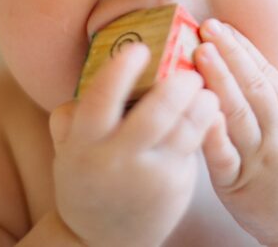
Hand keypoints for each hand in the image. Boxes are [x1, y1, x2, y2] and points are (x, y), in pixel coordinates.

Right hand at [49, 43, 219, 246]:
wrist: (102, 240)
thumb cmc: (87, 179)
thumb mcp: (68, 150)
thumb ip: (72, 115)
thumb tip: (89, 76)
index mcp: (84, 144)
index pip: (102, 99)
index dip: (121, 71)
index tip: (139, 49)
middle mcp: (117, 160)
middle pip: (156, 114)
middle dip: (177, 86)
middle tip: (189, 70)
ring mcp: (150, 177)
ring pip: (185, 130)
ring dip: (202, 104)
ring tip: (206, 89)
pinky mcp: (176, 187)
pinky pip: (194, 147)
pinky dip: (206, 124)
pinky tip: (210, 110)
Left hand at [195, 20, 277, 245]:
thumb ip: (267, 94)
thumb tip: (237, 57)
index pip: (264, 71)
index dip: (241, 46)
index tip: (220, 23)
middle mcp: (276, 129)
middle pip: (253, 85)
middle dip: (230, 53)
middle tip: (207, 27)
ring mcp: (259, 156)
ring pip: (239, 113)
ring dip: (220, 80)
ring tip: (201, 53)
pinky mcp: (240, 183)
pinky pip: (226, 157)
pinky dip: (215, 135)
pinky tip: (202, 114)